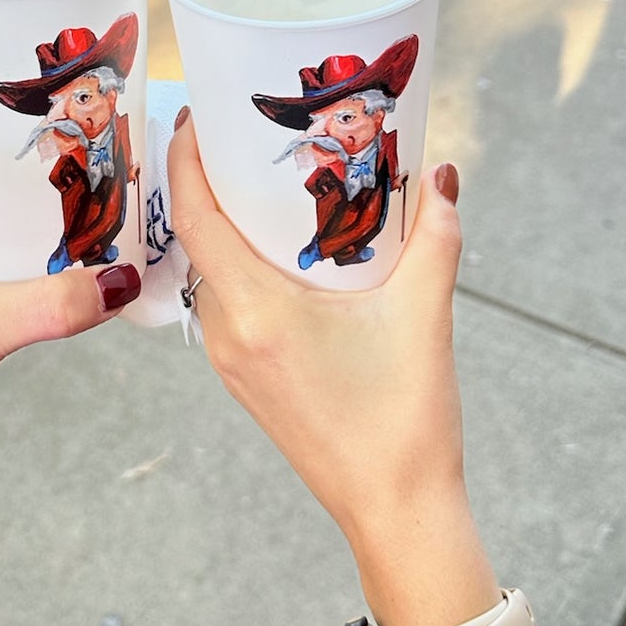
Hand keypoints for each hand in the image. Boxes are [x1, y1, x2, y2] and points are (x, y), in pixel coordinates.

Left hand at [168, 114, 491, 625]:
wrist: (395, 512)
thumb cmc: (406, 421)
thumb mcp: (423, 315)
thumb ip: (436, 237)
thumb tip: (441, 176)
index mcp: (254, 313)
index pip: (195, 218)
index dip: (184, 160)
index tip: (193, 114)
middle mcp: (227, 335)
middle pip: (195, 240)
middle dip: (204, 182)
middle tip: (231, 132)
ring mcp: (231, 362)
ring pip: (208, 273)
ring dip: (221, 226)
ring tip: (254, 180)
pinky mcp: (246, 379)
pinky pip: (225, 303)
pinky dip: (237, 265)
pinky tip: (275, 248)